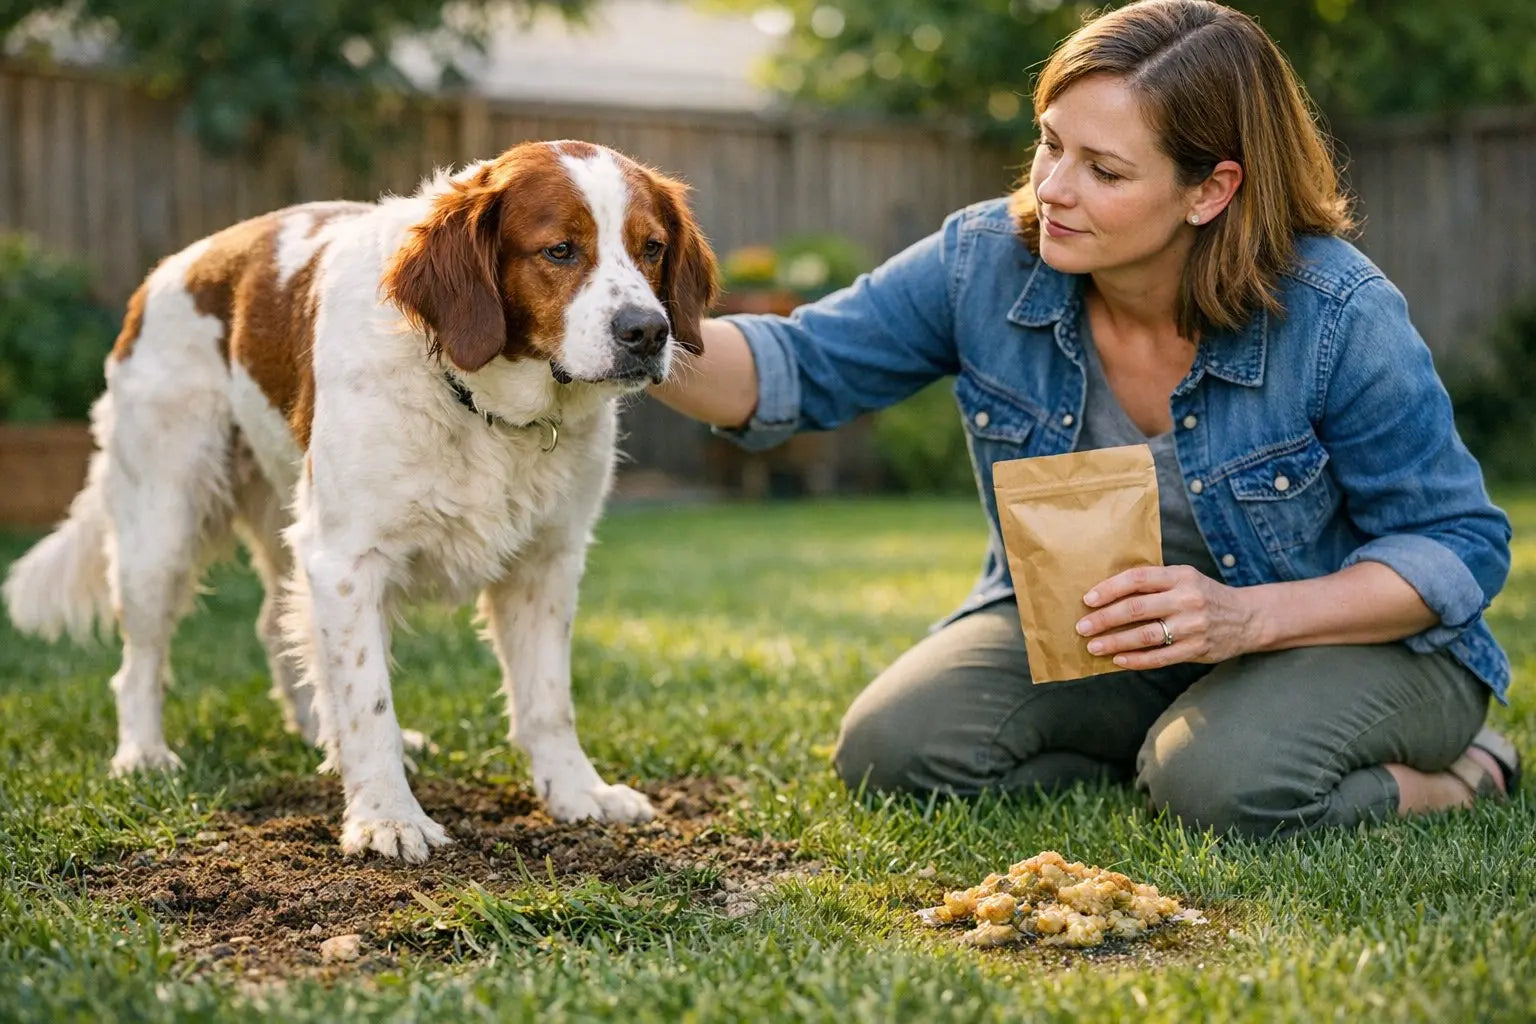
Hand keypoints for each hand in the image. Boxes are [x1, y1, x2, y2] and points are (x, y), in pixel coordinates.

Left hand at [1074, 565, 1258, 669]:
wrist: (1248, 618)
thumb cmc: (1205, 596)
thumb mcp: (1185, 579)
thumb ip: (1155, 584)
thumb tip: (1108, 593)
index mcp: (1180, 576)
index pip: (1138, 579)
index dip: (1110, 589)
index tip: (1088, 599)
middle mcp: (1186, 599)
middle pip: (1136, 608)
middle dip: (1104, 619)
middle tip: (1082, 626)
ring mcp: (1192, 626)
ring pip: (1145, 635)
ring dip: (1115, 642)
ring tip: (1093, 646)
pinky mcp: (1196, 649)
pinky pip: (1160, 657)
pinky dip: (1136, 660)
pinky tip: (1118, 660)